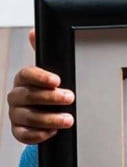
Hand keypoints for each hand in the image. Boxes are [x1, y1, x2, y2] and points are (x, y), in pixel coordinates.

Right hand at [7, 29, 74, 143]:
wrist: (42, 110)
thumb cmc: (45, 88)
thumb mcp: (48, 70)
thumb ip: (42, 52)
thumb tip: (33, 31)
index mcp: (22, 79)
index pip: (27, 74)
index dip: (41, 77)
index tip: (57, 80)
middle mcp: (16, 96)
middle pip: (29, 96)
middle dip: (51, 98)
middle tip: (70, 98)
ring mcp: (15, 114)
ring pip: (29, 117)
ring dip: (50, 119)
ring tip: (68, 120)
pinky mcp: (18, 130)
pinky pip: (24, 135)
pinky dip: (39, 134)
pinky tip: (53, 132)